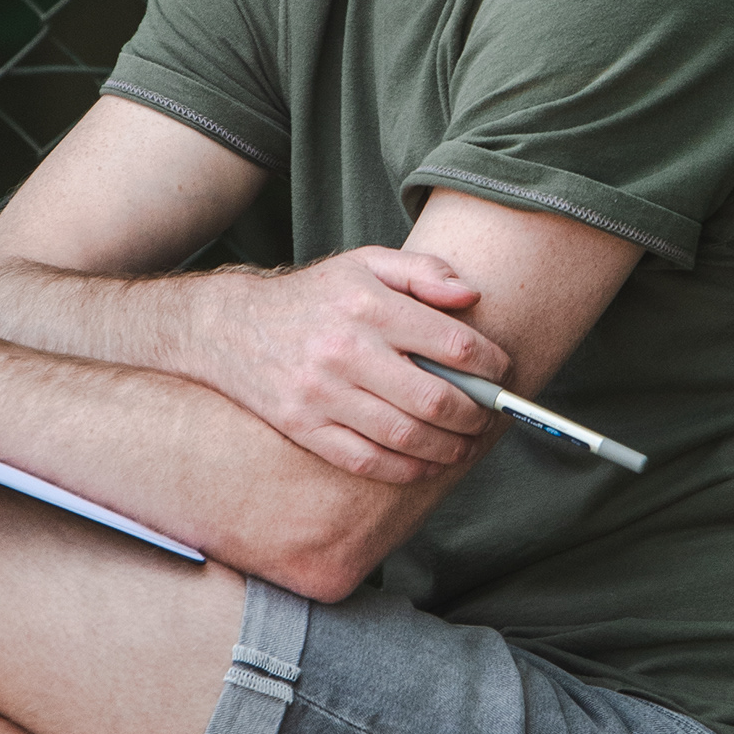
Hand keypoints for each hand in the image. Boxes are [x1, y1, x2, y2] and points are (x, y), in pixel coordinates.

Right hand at [201, 248, 511, 481]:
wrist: (230, 328)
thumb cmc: (314, 296)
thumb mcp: (365, 264)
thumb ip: (422, 271)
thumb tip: (471, 295)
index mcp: (368, 307)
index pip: (453, 345)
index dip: (491, 366)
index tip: (502, 373)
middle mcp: (345, 351)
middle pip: (435, 399)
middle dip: (476, 415)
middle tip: (489, 417)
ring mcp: (322, 394)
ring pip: (405, 437)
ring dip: (449, 448)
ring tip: (465, 444)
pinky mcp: (304, 427)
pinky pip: (366, 460)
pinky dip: (406, 470)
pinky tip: (426, 464)